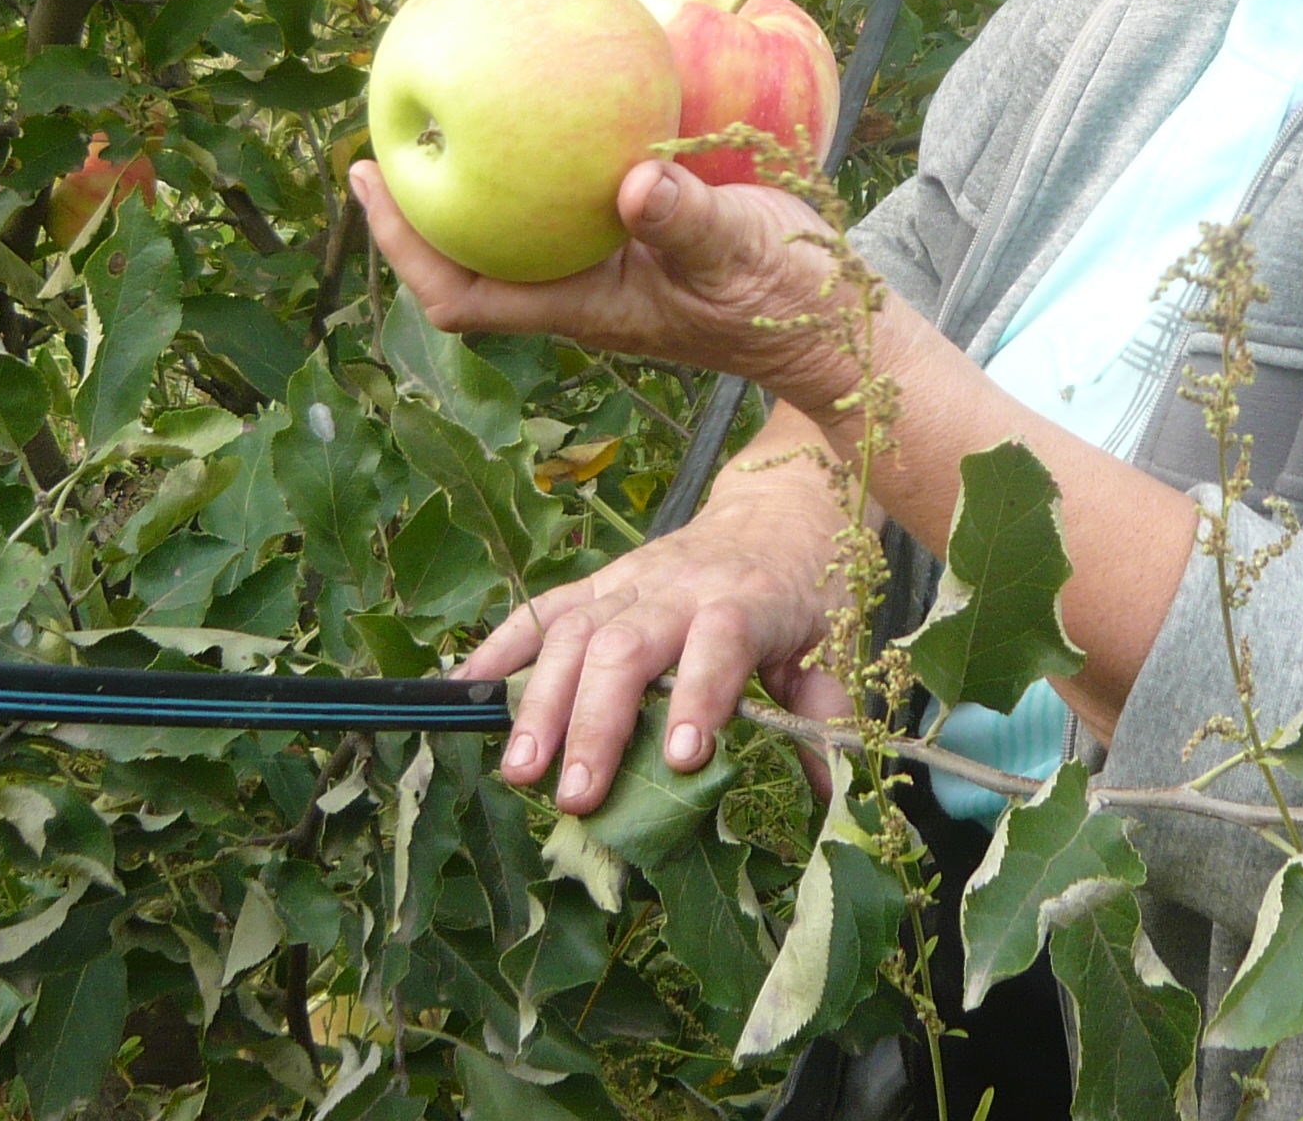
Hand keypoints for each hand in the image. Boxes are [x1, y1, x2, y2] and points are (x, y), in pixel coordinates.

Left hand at [350, 155, 844, 392]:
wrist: (836, 321)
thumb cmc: (787, 296)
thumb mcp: (740, 248)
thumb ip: (686, 216)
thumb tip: (631, 184)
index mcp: (584, 308)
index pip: (463, 295)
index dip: (405, 246)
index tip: (367, 179)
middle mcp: (582, 293)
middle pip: (469, 260)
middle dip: (418, 204)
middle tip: (382, 129)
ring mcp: (609, 272)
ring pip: (515, 232)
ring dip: (477, 182)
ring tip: (450, 110)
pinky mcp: (640, 245)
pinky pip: (568, 204)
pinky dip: (546, 160)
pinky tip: (557, 107)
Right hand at [458, 448, 851, 811]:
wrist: (781, 506)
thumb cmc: (808, 587)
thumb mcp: (836, 645)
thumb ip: (828, 716)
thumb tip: (834, 797)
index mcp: (748, 600)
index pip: (720, 643)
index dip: (699, 695)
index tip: (682, 759)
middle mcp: (681, 587)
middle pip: (627, 645)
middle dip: (596, 722)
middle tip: (576, 795)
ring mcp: (632, 580)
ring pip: (575, 632)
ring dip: (541, 701)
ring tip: (520, 770)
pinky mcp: (601, 581)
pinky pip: (542, 610)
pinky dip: (500, 648)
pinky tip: (466, 694)